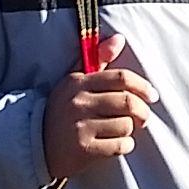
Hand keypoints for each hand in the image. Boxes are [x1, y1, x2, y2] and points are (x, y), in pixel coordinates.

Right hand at [44, 46, 153, 175]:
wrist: (36, 143)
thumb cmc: (63, 110)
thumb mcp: (75, 81)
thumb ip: (98, 60)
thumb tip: (119, 39)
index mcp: (78, 82)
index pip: (121, 78)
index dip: (143, 86)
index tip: (152, 95)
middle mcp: (78, 102)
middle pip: (128, 102)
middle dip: (143, 111)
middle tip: (144, 117)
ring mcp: (80, 127)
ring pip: (126, 125)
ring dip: (130, 130)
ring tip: (122, 131)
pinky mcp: (83, 150)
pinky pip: (120, 146)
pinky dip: (124, 146)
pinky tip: (116, 144)